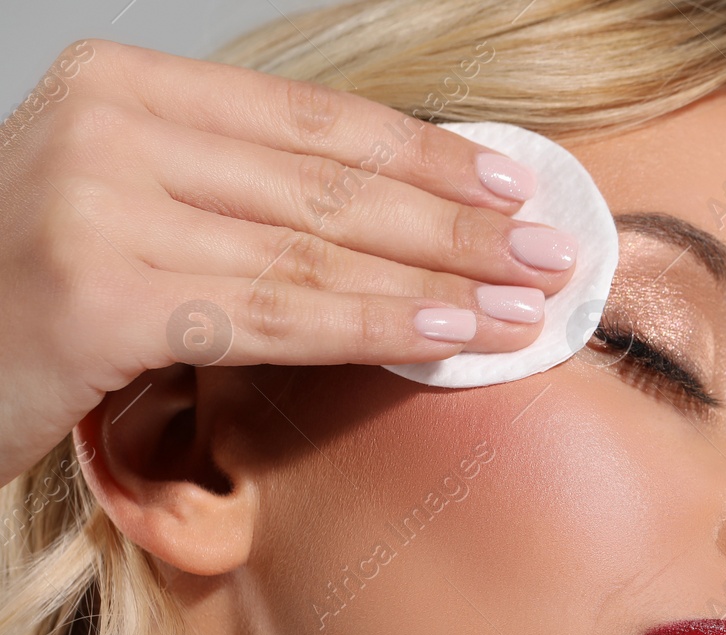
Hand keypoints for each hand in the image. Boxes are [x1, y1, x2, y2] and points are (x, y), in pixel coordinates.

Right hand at [0, 38, 578, 485]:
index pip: (313, 119)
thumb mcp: (137, 206)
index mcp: (123, 85)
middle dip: (456, 221)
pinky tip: (452, 334)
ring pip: (315, 250)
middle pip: (328, 182)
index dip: (427, 154)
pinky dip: (377, 326)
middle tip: (551, 252)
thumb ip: (245, 195)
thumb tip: (405, 215)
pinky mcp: (96, 292)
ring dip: (440, 280)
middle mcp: (105, 125)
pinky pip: (276, 315)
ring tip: (526, 303)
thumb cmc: (40, 291)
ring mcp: (94, 204)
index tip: (514, 185)